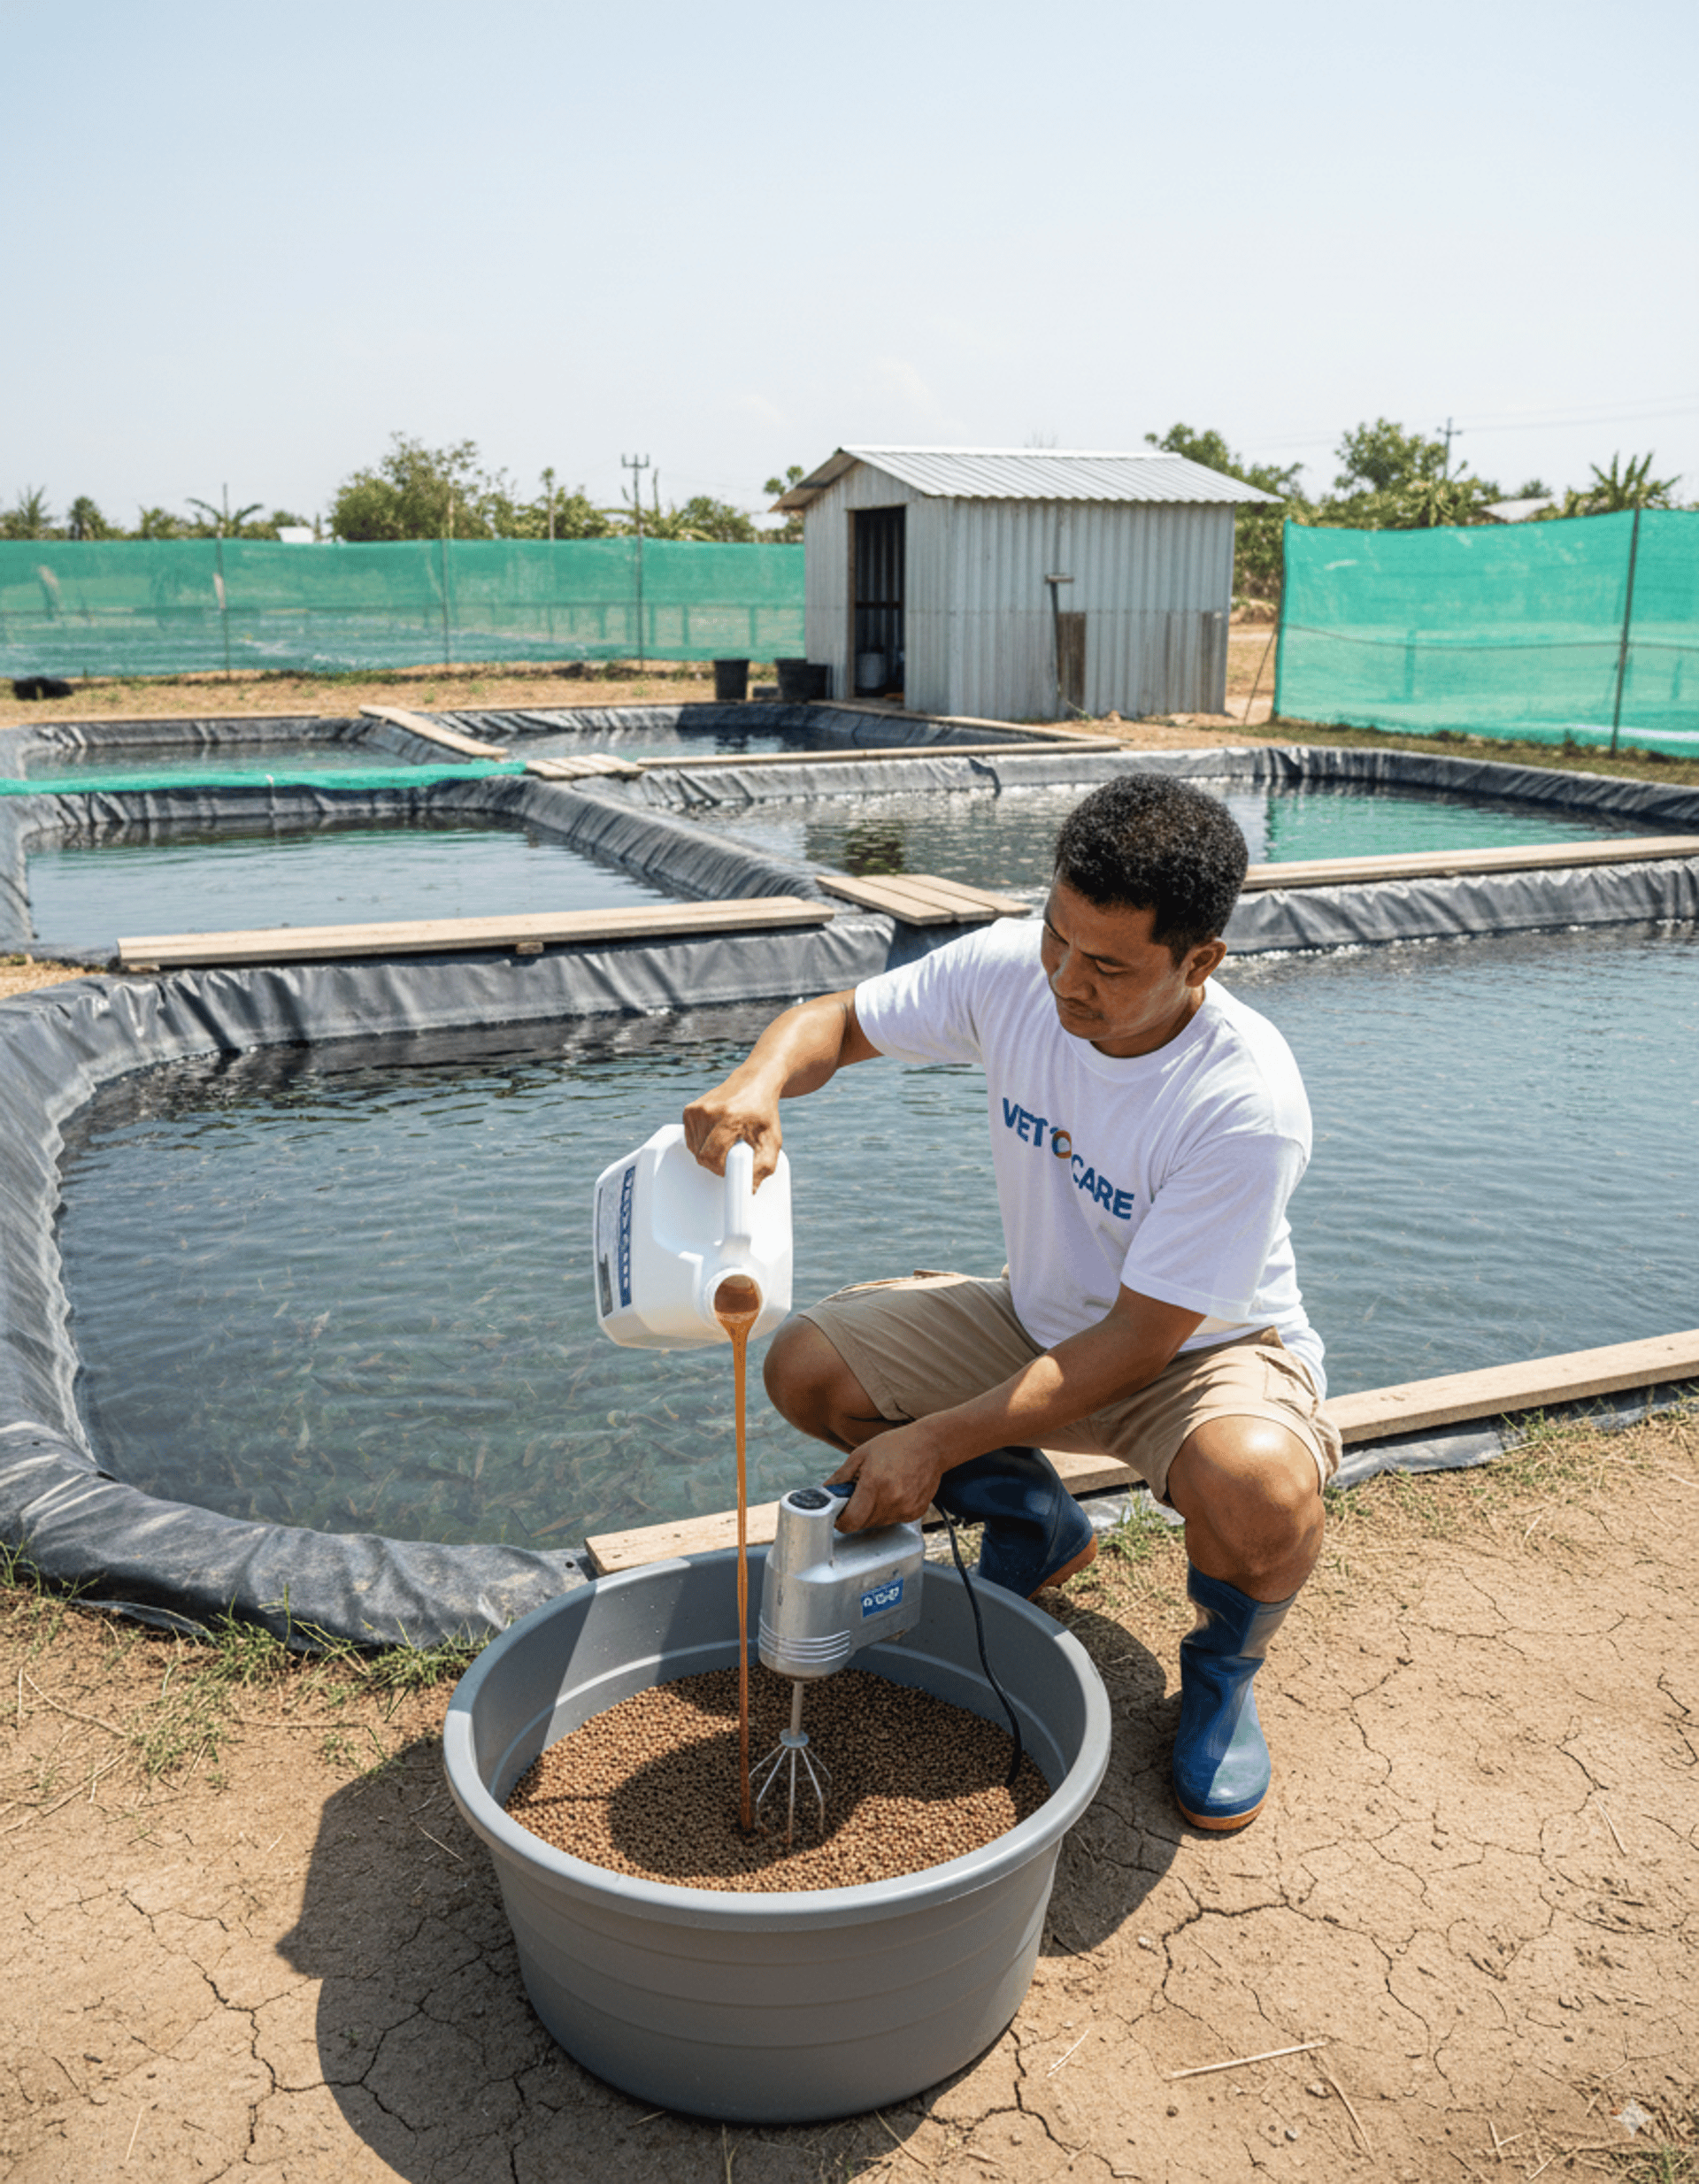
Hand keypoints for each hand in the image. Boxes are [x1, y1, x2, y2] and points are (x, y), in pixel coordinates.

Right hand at [682, 1077, 782, 1183]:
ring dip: (710, 1154)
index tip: (735, 1170)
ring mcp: (696, 1109)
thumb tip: (748, 1189)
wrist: (754, 1082)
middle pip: (702, 1156)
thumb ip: (764, 1167)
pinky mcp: (689, 1111)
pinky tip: (719, 1134)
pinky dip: (703, 1144)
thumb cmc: (764, 1113)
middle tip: (736, 1154)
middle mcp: (708, 1110)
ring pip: (695, 1150)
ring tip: (729, 1141)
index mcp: (729, 1117)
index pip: (712, 1157)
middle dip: (718, 1164)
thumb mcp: (772, 1140)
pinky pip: (691, 1141)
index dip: (723, 1170)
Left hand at [827, 1422, 947, 1531]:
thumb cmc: (896, 1445)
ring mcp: (906, 1508)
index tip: (839, 1513)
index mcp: (874, 1484)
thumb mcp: (861, 1454)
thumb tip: (824, 1493)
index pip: (851, 1521)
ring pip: (878, 1524)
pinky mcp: (916, 1513)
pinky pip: (894, 1520)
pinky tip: (894, 1492)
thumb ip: (840, 1477)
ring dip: (872, 1513)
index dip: (840, 1520)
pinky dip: (889, 1511)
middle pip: (863, 1524)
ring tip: (879, 1489)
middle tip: (859, 1494)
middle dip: (856, 1513)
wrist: (931, 1445)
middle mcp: (892, 1500)